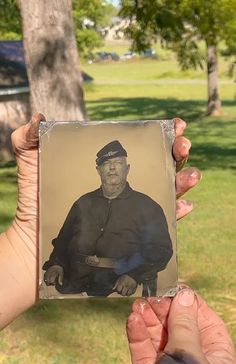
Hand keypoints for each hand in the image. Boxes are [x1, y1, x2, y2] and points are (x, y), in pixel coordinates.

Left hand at [0, 115, 198, 328]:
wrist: (35, 242)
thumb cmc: (34, 204)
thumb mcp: (30, 166)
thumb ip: (28, 139)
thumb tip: (40, 116)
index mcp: (108, 169)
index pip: (139, 147)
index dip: (160, 135)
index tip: (175, 125)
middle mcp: (123, 188)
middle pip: (160, 166)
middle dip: (178, 153)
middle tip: (183, 146)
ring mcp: (130, 211)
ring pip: (167, 192)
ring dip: (184, 181)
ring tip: (192, 174)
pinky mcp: (132, 236)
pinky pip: (161, 225)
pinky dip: (177, 214)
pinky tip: (186, 206)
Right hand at [122, 289, 235, 363]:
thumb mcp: (189, 356)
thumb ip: (185, 324)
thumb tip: (186, 295)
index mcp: (217, 360)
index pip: (208, 324)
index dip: (193, 306)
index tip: (177, 288)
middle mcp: (196, 363)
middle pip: (182, 327)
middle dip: (167, 310)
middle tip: (153, 297)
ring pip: (160, 335)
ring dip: (149, 319)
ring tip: (139, 305)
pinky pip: (144, 348)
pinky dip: (138, 333)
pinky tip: (132, 320)